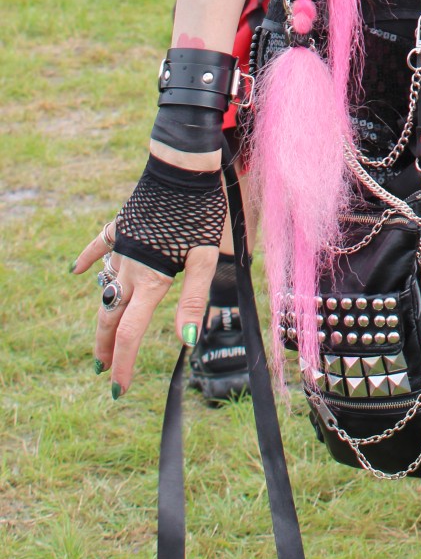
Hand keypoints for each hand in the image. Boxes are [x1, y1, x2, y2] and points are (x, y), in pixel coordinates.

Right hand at [73, 220, 216, 396]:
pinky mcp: (121, 225)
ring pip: (105, 286)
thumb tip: (186, 341)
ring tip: (102, 332)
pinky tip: (77, 271)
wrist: (182, 168)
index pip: (130, 332)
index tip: (117, 389)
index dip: (123, 363)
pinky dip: (88, 261)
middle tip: (103, 369)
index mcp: (150, 280)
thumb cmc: (201, 213)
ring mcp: (122, 246)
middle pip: (111, 316)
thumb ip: (193, 298)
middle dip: (107, 346)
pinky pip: (98, 247)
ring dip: (102, 312)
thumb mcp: (205, 257)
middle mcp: (130, 267)